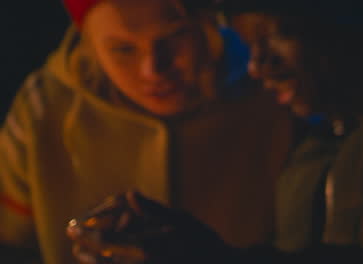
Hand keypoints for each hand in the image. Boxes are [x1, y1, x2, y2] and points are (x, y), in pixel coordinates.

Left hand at [66, 191, 229, 263]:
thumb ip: (151, 210)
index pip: (103, 241)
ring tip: (81, 251)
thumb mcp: (180, 219)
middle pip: (101, 258)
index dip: (84, 233)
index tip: (71, 226)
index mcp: (144, 247)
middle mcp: (138, 263)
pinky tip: (107, 258)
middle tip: (72, 236)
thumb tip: (128, 195)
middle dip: (84, 247)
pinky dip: (108, 263)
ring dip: (93, 259)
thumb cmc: (201, 240)